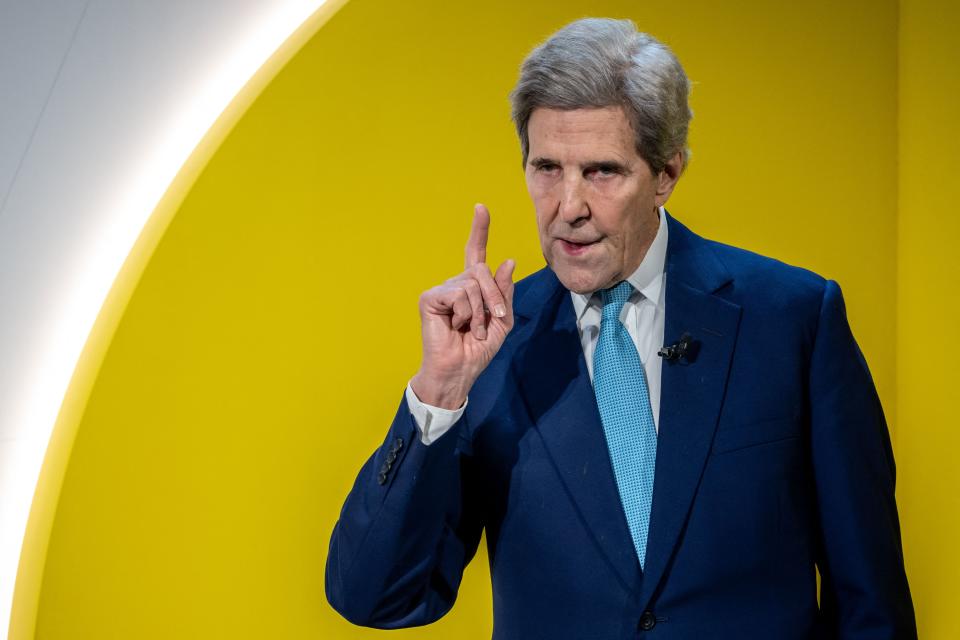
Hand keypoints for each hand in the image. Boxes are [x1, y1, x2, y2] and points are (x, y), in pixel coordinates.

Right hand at [411, 204, 515, 408]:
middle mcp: (456, 284)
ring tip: (471, 330)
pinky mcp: (430, 298)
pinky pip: (459, 294)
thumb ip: (504, 293)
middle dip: (495, 297)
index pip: (475, 253)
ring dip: (480, 312)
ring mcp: (441, 290)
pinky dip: (466, 314)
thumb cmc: (477, 349)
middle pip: (482, 271)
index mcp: (472, 288)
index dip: (479, 230)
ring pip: (472, 284)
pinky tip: (457, 327)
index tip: (481, 208)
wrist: (460, 370)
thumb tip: (507, 260)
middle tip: (495, 320)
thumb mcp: (502, 321)